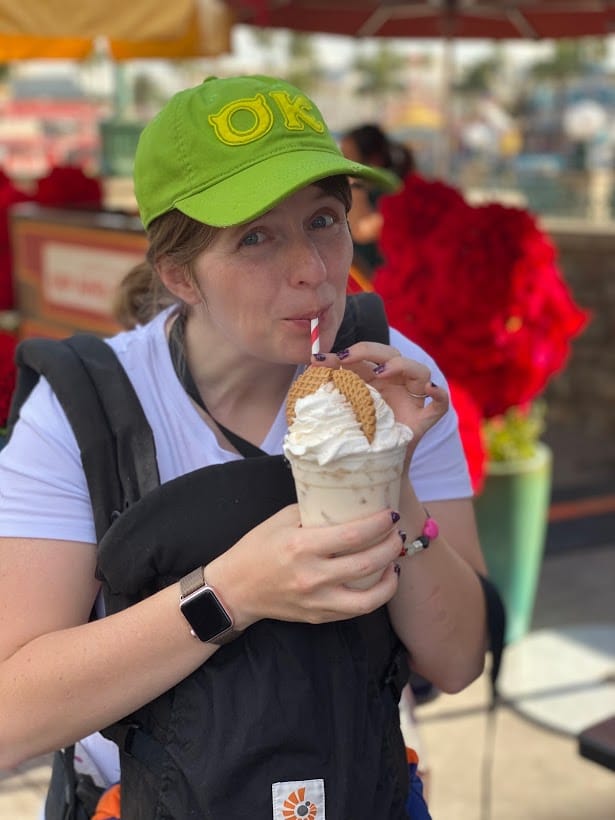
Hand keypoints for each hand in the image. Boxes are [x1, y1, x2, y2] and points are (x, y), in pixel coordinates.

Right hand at [206, 505, 404, 630]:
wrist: (235, 589)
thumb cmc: (256, 548)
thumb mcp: (281, 520)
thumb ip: (313, 511)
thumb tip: (346, 500)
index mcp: (302, 547)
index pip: (353, 535)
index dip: (379, 524)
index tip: (390, 515)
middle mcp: (312, 577)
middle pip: (368, 564)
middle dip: (391, 547)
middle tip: (397, 534)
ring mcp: (317, 601)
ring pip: (369, 599)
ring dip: (390, 578)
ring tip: (395, 562)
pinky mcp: (318, 617)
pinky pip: (356, 611)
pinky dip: (374, 596)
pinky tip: (379, 580)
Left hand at [312, 342, 448, 451]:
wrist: (368, 470)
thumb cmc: (353, 437)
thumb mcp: (339, 410)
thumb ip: (330, 388)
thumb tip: (314, 363)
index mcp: (374, 380)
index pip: (366, 356)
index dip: (347, 352)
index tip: (323, 358)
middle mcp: (395, 385)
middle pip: (393, 355)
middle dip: (370, 351)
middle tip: (347, 359)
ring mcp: (412, 401)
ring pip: (421, 371)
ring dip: (402, 366)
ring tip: (382, 372)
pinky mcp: (423, 421)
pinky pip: (441, 405)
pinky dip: (440, 394)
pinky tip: (431, 390)